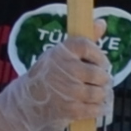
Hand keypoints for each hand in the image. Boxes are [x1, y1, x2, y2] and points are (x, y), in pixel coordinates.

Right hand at [0, 34, 114, 130]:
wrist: (27, 102)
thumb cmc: (47, 75)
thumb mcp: (60, 54)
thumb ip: (84, 40)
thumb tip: (102, 22)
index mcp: (60, 52)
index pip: (86, 46)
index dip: (98, 55)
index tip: (101, 62)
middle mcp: (64, 69)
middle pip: (97, 73)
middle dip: (103, 79)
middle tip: (101, 81)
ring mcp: (67, 90)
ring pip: (98, 92)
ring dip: (102, 94)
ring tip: (99, 93)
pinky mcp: (69, 109)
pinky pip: (94, 108)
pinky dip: (98, 108)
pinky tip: (95, 105)